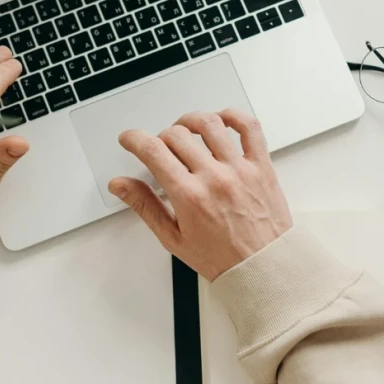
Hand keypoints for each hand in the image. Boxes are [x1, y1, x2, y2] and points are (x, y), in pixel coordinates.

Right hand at [108, 110, 292, 280]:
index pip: (153, 151)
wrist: (263, 267)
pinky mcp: (261, 166)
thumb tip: (120, 185)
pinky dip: (234, 116)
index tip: (129, 139)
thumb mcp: (173, 238)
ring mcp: (240, 169)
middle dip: (160, 137)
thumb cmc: (222, 258)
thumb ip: (144, 206)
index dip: (134, 139)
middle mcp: (214, 178)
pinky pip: (250, 128)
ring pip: (209, 124)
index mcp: (189, 197)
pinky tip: (221, 121)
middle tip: (160, 149)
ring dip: (190, 121)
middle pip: (177, 135)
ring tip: (185, 130)